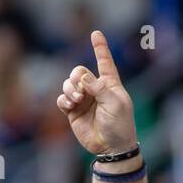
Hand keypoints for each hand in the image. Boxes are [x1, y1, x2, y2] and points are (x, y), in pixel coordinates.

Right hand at [57, 30, 137, 157]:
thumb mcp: (115, 104)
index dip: (100, 48)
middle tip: (81, 92)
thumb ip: (99, 88)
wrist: (111, 148)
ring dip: (69, 89)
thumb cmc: (120, 125)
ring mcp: (83, 101)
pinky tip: (70, 105)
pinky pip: (62, 99)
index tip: (96, 33)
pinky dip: (63, 99)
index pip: (104, 62)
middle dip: (76, 78)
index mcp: (110, 85)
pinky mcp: (73, 112)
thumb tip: (83, 77)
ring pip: (68, 84)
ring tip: (76, 100)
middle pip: (78, 71)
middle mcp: (95, 90)